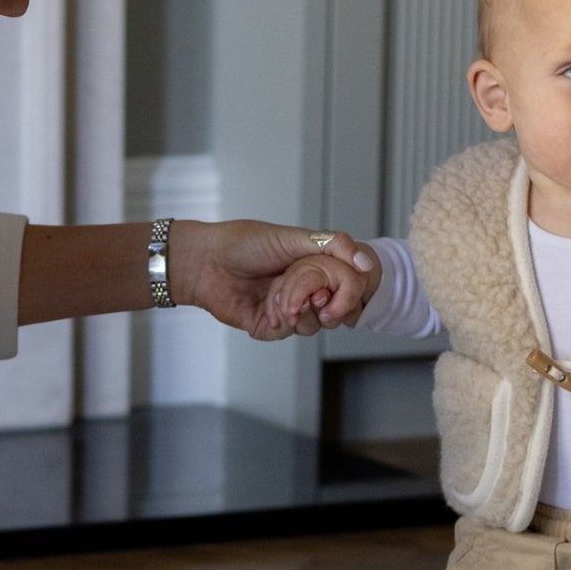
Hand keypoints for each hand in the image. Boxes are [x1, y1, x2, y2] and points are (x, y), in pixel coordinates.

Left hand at [168, 221, 374, 341]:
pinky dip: (282, 319)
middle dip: (324, 300)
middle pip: (337, 307)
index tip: (343, 284)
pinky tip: (267, 306)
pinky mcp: (273, 327)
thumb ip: (332, 246)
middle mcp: (306, 289)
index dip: (349, 288)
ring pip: (317, 324)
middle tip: (310, 291)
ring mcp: (290, 309)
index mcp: (314, 264)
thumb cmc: (243, 243)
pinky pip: (292, 332)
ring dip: (299, 308)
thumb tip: (365, 263)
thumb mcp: (292, 237)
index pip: (349, 283)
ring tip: (277, 293)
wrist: (205, 262)